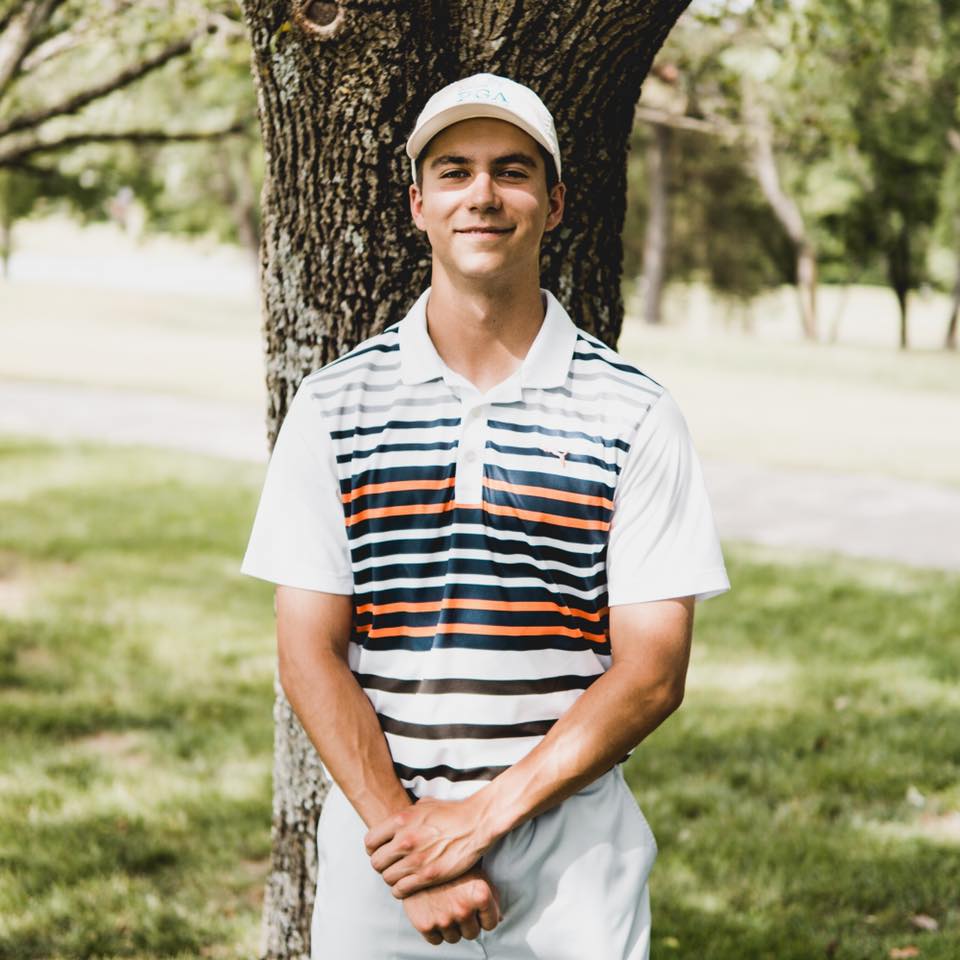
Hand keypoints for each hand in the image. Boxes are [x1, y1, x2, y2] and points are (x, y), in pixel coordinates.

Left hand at [364, 796, 492, 896]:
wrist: (475, 824)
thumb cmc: (451, 813)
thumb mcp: (424, 805)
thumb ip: (406, 815)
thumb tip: (395, 822)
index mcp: (400, 820)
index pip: (369, 842)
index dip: (373, 848)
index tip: (381, 851)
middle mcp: (404, 840)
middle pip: (376, 863)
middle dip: (382, 865)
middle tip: (392, 865)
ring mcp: (416, 859)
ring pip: (387, 878)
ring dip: (392, 878)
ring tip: (402, 875)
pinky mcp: (428, 876)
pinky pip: (400, 890)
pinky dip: (401, 890)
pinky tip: (409, 885)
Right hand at [402, 863, 501, 944]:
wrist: (416, 858)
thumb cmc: (449, 863)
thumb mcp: (474, 871)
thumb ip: (490, 894)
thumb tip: (499, 918)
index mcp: (480, 893)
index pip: (491, 923)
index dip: (484, 916)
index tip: (475, 907)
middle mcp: (463, 908)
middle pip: (472, 933)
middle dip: (467, 922)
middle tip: (457, 904)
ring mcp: (444, 919)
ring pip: (454, 938)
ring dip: (451, 926)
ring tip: (444, 905)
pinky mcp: (425, 925)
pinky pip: (436, 940)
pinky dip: (435, 930)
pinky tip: (433, 911)